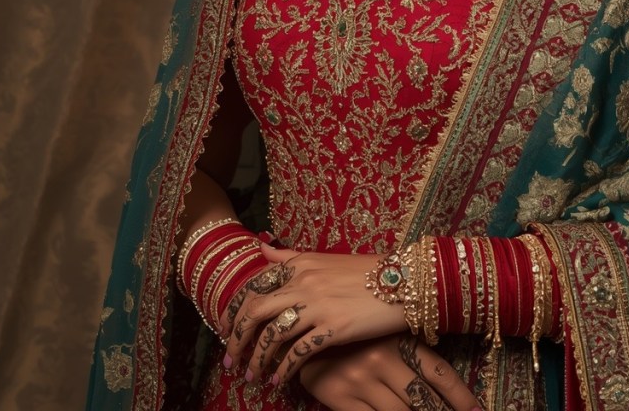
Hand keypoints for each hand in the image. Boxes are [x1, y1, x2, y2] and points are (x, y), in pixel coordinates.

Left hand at [225, 244, 407, 384]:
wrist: (403, 280)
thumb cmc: (366, 271)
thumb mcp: (324, 257)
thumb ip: (290, 256)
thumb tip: (260, 246)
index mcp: (300, 263)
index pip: (254, 285)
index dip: (234, 309)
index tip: (225, 328)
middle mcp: (304, 281)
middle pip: (254, 310)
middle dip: (236, 337)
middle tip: (230, 358)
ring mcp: (317, 304)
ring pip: (272, 335)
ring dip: (257, 359)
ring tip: (252, 376)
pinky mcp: (333, 327)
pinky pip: (297, 353)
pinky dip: (283, 371)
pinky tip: (278, 382)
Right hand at [299, 334, 480, 410]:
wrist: (299, 328)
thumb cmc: (349, 329)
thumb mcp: (381, 330)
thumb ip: (408, 348)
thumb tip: (437, 376)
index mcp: (398, 339)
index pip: (440, 373)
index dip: (461, 397)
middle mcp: (384, 360)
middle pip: (424, 399)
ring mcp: (362, 381)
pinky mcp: (342, 399)